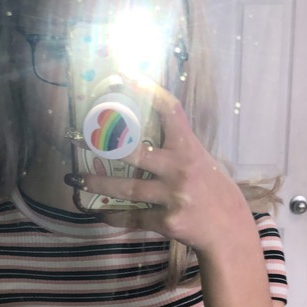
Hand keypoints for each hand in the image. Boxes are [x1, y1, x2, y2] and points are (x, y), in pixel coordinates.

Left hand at [80, 80, 247, 255]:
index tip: (125, 75)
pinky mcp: (168, 221)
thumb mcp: (204, 163)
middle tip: (76, 138)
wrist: (230, 230)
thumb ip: (179, 151)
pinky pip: (133, 217)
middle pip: (134, 152)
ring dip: (97, 184)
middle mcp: (181, 169)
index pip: (169, 111)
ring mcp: (174, 196)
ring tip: (76, 179)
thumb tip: (148, 136)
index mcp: (189, 149)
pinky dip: (113, 215)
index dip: (148, 90)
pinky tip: (98, 212)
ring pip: (127, 188)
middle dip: (102, 145)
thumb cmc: (215, 193)